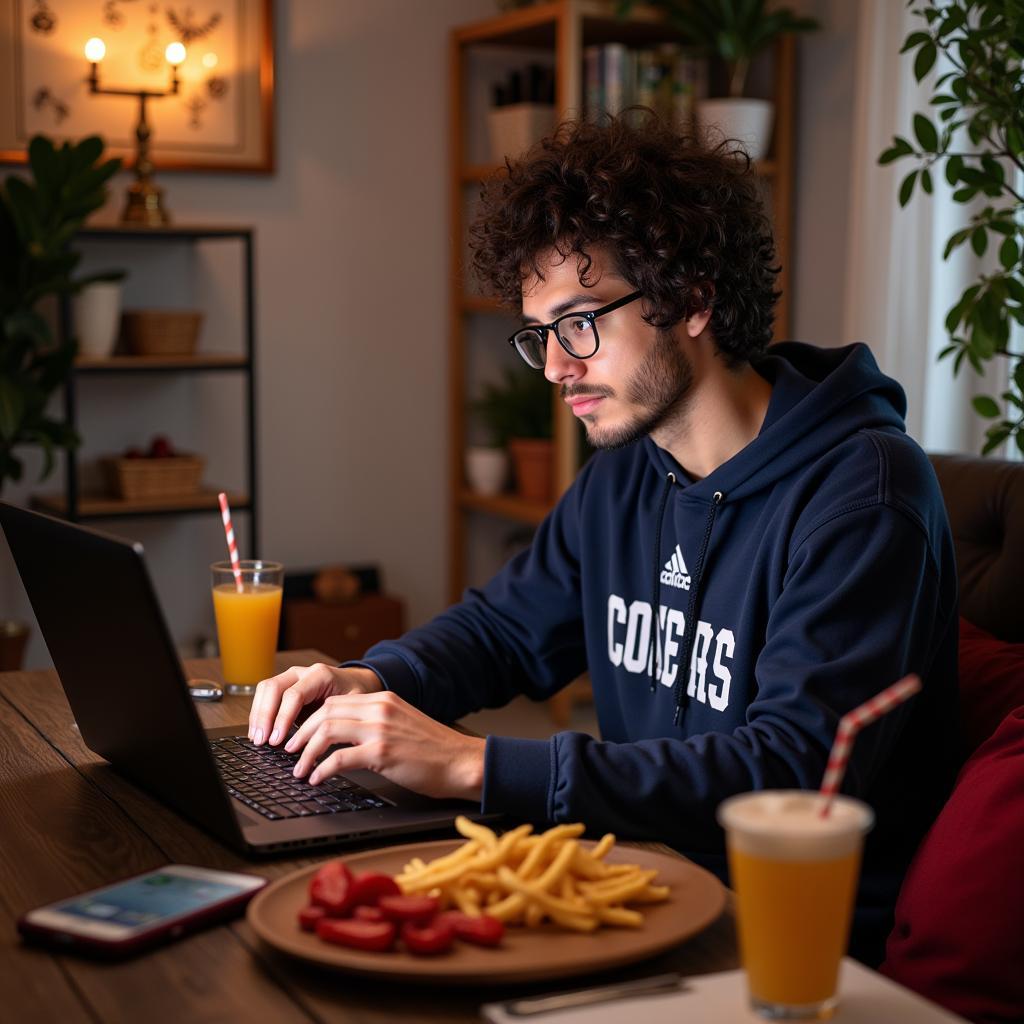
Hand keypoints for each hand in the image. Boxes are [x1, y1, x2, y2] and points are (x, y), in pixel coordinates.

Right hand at [247, 663, 382, 746]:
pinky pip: (266, 695)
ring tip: (256, 739)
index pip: (294, 694)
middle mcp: (302, 672)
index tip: (277, 740)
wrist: (356, 683)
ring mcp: (291, 677)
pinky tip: (259, 731)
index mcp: (320, 675)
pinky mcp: (285, 686)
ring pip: (265, 689)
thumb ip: (335, 720)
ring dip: (258, 715)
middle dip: (264, 716)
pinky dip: (259, 713)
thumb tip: (316, 745)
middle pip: (273, 687)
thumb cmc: (355, 695)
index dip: (283, 718)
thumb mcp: (352, 707)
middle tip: (261, 741)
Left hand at [284, 690, 485, 801]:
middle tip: (289, 751)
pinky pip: (339, 759)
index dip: (309, 719)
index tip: (298, 736)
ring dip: (306, 753)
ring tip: (299, 769)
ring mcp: (380, 729)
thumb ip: (375, 724)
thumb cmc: (434, 750)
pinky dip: (321, 769)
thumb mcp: (402, 724)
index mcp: (383, 699)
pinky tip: (317, 779)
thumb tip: (342, 738)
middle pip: (324, 713)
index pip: (334, 702)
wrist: (461, 761)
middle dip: (300, 734)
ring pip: (326, 731)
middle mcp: (379, 709)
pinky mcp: (382, 752)